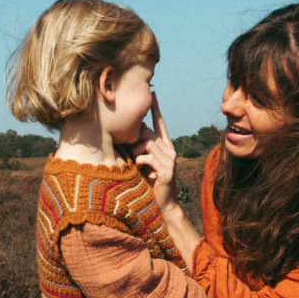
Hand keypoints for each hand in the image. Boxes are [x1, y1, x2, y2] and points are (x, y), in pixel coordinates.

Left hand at [133, 93, 178, 214]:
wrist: (163, 204)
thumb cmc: (149, 182)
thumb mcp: (143, 161)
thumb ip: (139, 148)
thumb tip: (128, 133)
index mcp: (165, 146)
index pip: (159, 123)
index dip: (156, 108)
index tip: (153, 93)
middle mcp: (170, 150)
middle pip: (148, 132)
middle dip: (135, 140)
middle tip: (131, 152)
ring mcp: (170, 160)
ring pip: (147, 144)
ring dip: (136, 153)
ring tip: (135, 163)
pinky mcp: (166, 171)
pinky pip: (147, 158)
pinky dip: (139, 162)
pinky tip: (139, 169)